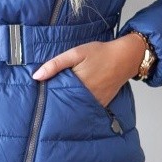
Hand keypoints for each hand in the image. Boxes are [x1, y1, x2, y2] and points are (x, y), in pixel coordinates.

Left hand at [31, 34, 145, 106]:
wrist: (125, 57)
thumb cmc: (100, 53)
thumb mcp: (75, 53)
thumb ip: (55, 64)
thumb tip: (36, 76)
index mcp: (76, 83)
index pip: (55, 94)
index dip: (46, 94)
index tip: (39, 94)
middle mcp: (85, 95)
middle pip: (64, 102)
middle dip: (56, 101)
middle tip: (46, 99)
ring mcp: (95, 101)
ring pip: (76, 107)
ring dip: (68, 104)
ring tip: (59, 101)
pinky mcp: (102, 103)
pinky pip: (87, 108)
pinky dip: (81, 105)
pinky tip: (75, 101)